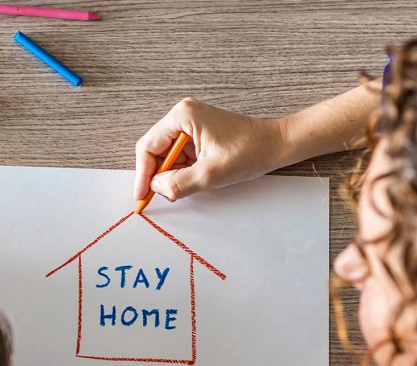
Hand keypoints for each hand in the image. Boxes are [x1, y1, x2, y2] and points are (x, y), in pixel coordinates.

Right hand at [134, 98, 283, 201]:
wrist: (275, 145)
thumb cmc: (249, 152)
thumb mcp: (210, 174)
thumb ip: (178, 184)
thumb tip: (157, 188)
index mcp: (182, 116)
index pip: (148, 147)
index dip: (142, 174)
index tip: (141, 196)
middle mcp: (183, 115)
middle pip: (155, 150)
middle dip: (157, 175)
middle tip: (159, 197)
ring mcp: (191, 124)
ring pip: (167, 155)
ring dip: (171, 175)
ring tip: (184, 188)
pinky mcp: (199, 135)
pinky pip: (180, 156)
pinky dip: (181, 171)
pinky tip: (191, 181)